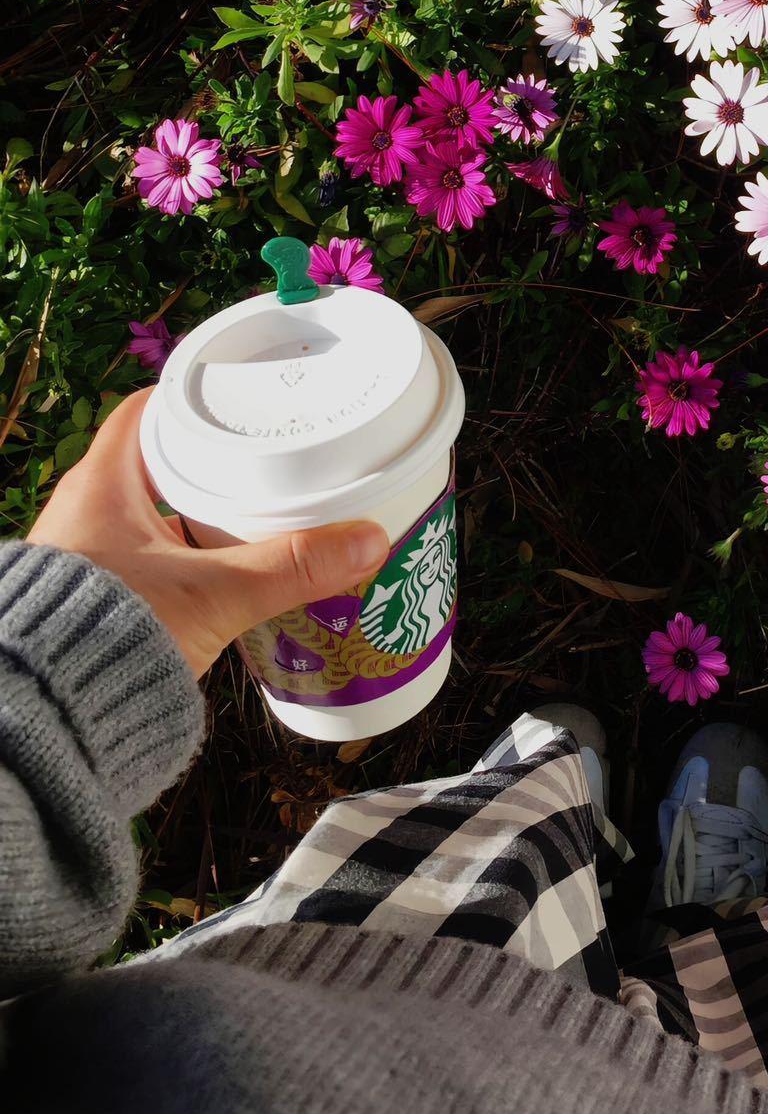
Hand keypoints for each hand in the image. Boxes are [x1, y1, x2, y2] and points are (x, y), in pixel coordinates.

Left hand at [26, 391, 389, 677]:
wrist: (52, 713)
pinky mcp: (103, 598)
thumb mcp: (214, 595)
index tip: (243, 400)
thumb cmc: (110, 637)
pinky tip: (232, 573)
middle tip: (272, 460)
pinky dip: (193, 558)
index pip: (148, 411)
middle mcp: (88, 511)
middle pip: (161, 462)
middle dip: (216, 461)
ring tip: (264, 515)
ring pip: (158, 515)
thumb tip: (368, 540)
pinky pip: (154, 559)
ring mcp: (92, 556)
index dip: (195, 400)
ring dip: (205, 514)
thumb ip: (291, 568)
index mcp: (103, 484)